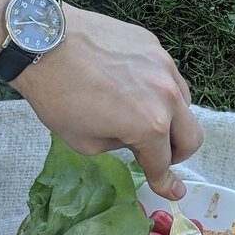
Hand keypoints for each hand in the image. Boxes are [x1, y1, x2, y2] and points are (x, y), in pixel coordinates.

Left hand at [12, 4, 202, 198]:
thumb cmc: (57, 96)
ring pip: (184, 103)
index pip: (163, 162)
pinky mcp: (152, 45)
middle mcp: (166, 95)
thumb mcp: (86, 142)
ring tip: (142, 117)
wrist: (42, 43)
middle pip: (192, 136)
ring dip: (171, 119)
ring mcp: (163, 65)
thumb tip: (134, 143)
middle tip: (159, 156)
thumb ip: (121, 146)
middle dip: (178, 154)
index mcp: (149, 125)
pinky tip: (130, 87)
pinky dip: (157, 89)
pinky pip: (166, 75)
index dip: (164, 182)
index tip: (172, 192)